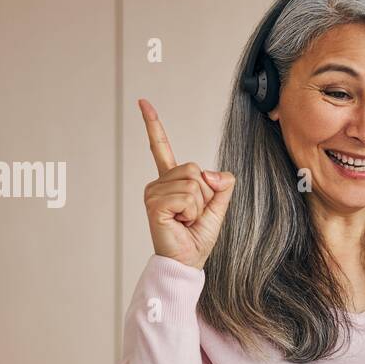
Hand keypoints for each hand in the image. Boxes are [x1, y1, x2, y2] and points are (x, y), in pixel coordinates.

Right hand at [138, 98, 234, 269]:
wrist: (188, 261)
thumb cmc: (198, 237)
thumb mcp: (218, 206)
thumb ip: (222, 184)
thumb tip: (210, 173)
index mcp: (172, 181)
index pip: (161, 147)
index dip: (153, 124)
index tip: (142, 102)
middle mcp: (159, 183)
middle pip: (194, 169)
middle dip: (205, 194)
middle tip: (193, 215)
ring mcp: (154, 192)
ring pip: (193, 182)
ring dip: (198, 206)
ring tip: (186, 220)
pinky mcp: (154, 203)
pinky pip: (186, 196)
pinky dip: (192, 211)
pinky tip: (180, 222)